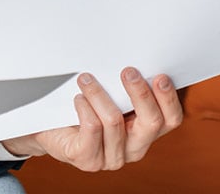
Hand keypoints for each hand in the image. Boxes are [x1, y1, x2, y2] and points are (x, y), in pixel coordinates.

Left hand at [1, 67, 182, 171]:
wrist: (48, 130)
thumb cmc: (82, 108)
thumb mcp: (109, 95)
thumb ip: (125, 86)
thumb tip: (134, 60)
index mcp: (145, 132)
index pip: (171, 120)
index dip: (169, 99)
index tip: (160, 76)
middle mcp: (134, 149)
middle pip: (151, 123)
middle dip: (141, 93)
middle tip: (128, 71)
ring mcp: (111, 158)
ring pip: (114, 121)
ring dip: (100, 94)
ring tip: (86, 78)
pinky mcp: (87, 159)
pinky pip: (92, 129)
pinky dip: (85, 108)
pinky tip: (77, 98)